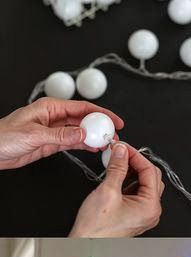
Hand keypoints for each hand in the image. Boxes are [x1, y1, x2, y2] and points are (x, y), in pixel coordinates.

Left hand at [0, 99, 123, 169]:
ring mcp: (52, 131)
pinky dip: (83, 145)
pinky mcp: (50, 143)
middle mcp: (53, 117)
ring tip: (107, 143)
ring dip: (93, 137)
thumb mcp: (34, 135)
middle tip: (114, 135)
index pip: (81, 108)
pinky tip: (93, 148)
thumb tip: (82, 133)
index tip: (113, 120)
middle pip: (83, 119)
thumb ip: (60, 135)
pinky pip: (71, 142)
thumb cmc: (4, 136)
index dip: (100, 113)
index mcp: (49, 107)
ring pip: (79, 131)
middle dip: (100, 126)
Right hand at [70, 142, 163, 237]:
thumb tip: (122, 152)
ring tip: (117, 161)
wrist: (85, 244)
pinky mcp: (133, 214)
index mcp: (150, 207)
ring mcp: (142, 214)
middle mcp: (150, 211)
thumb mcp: (107, 191)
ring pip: (143, 183)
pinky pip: (135, 192)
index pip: (150, 171)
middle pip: (150, 177)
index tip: (124, 148)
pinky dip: (127, 180)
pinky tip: (116, 174)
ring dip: (131, 170)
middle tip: (121, 152)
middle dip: (135, 162)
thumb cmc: (96, 230)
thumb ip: (117, 168)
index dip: (136, 156)